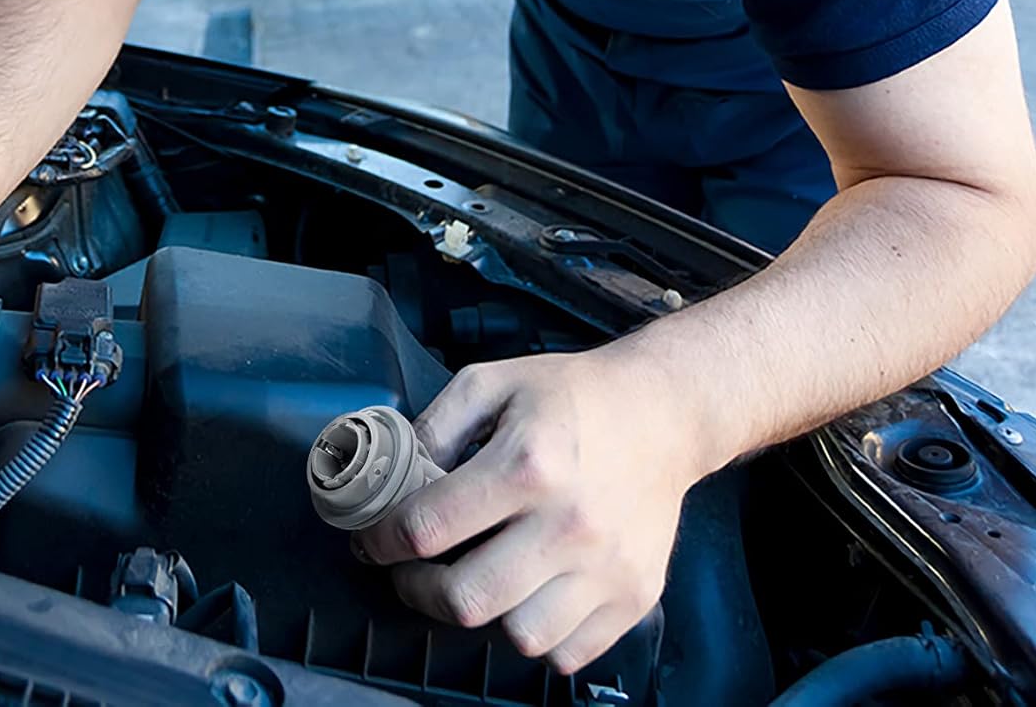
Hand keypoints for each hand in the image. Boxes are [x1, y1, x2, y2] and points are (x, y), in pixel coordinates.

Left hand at [357, 349, 700, 675]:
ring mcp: (607, 567)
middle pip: (467, 598)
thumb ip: (436, 426)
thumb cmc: (574, 395)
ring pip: (518, 636)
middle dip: (418, 590)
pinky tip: (524, 596)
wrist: (663, 412)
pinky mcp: (636, 595)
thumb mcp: (493, 382)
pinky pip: (569, 653)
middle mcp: (570, 523)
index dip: (383, 541)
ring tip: (473, 581)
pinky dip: (537, 636)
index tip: (372, 541)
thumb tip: (396, 475)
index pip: (430, 528)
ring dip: (482, 615)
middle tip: (410, 571)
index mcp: (529, 463)